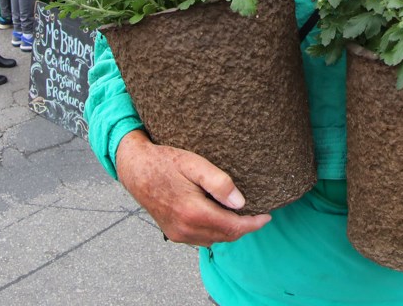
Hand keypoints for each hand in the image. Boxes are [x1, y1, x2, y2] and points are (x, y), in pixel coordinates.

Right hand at [115, 130, 270, 246]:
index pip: (233, 227)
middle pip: (226, 236)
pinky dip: (215, 232)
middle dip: (244, 227)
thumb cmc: (165, 162)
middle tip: (257, 213)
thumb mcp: (193, 164)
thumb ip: (218, 183)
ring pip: (214, 240)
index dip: (253, 224)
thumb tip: (240, 202)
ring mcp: (178, 234)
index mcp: (194, 213)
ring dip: (229, 230)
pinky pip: (201, 239)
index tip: (267, 216)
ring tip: (240, 214)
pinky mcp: (173, 233)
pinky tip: (218, 216)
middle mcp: (186, 229)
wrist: (135, 169)